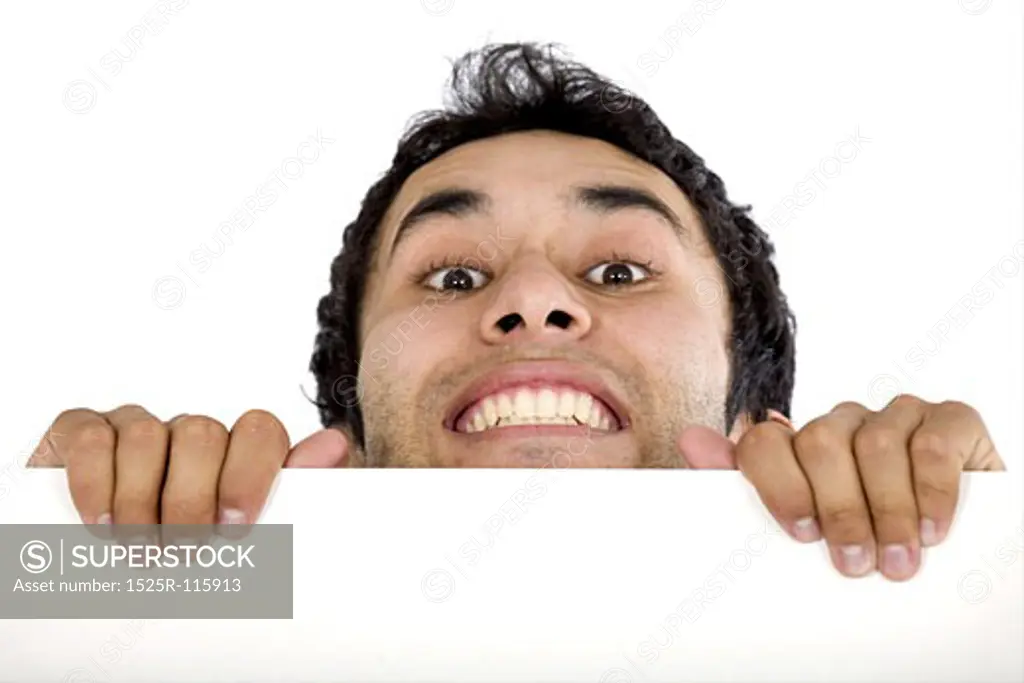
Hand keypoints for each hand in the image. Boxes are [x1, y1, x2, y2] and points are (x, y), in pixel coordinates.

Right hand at [27, 405, 349, 524]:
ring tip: (138, 547)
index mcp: (234, 450)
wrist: (97, 565)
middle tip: (182, 549)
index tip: (235, 528)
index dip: (251, 474)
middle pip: (202, 434)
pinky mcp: (81, 430)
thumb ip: (291, 490)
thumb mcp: (242, 531)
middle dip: (192, 499)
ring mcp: (135, 425)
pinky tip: (99, 521)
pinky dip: (95, 484)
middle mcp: (190, 432)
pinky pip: (92, 438)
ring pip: (148, 436)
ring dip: (140, 502)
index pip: (260, 430)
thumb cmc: (185, 550)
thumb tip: (335, 444)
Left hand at [678, 395, 1003, 580]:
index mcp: (804, 443)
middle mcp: (846, 422)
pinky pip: (931, 446)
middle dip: (838, 510)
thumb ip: (751, 485)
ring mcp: (898, 416)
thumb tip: (691, 440)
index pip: (766, 442)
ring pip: (875, 446)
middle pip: (820, 444)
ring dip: (887, 512)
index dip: (778, 486)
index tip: (801, 533)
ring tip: (897, 560)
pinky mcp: (950, 421)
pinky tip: (933, 529)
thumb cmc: (874, 533)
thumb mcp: (813, 520)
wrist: (959, 532)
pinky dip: (931, 493)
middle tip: (854, 563)